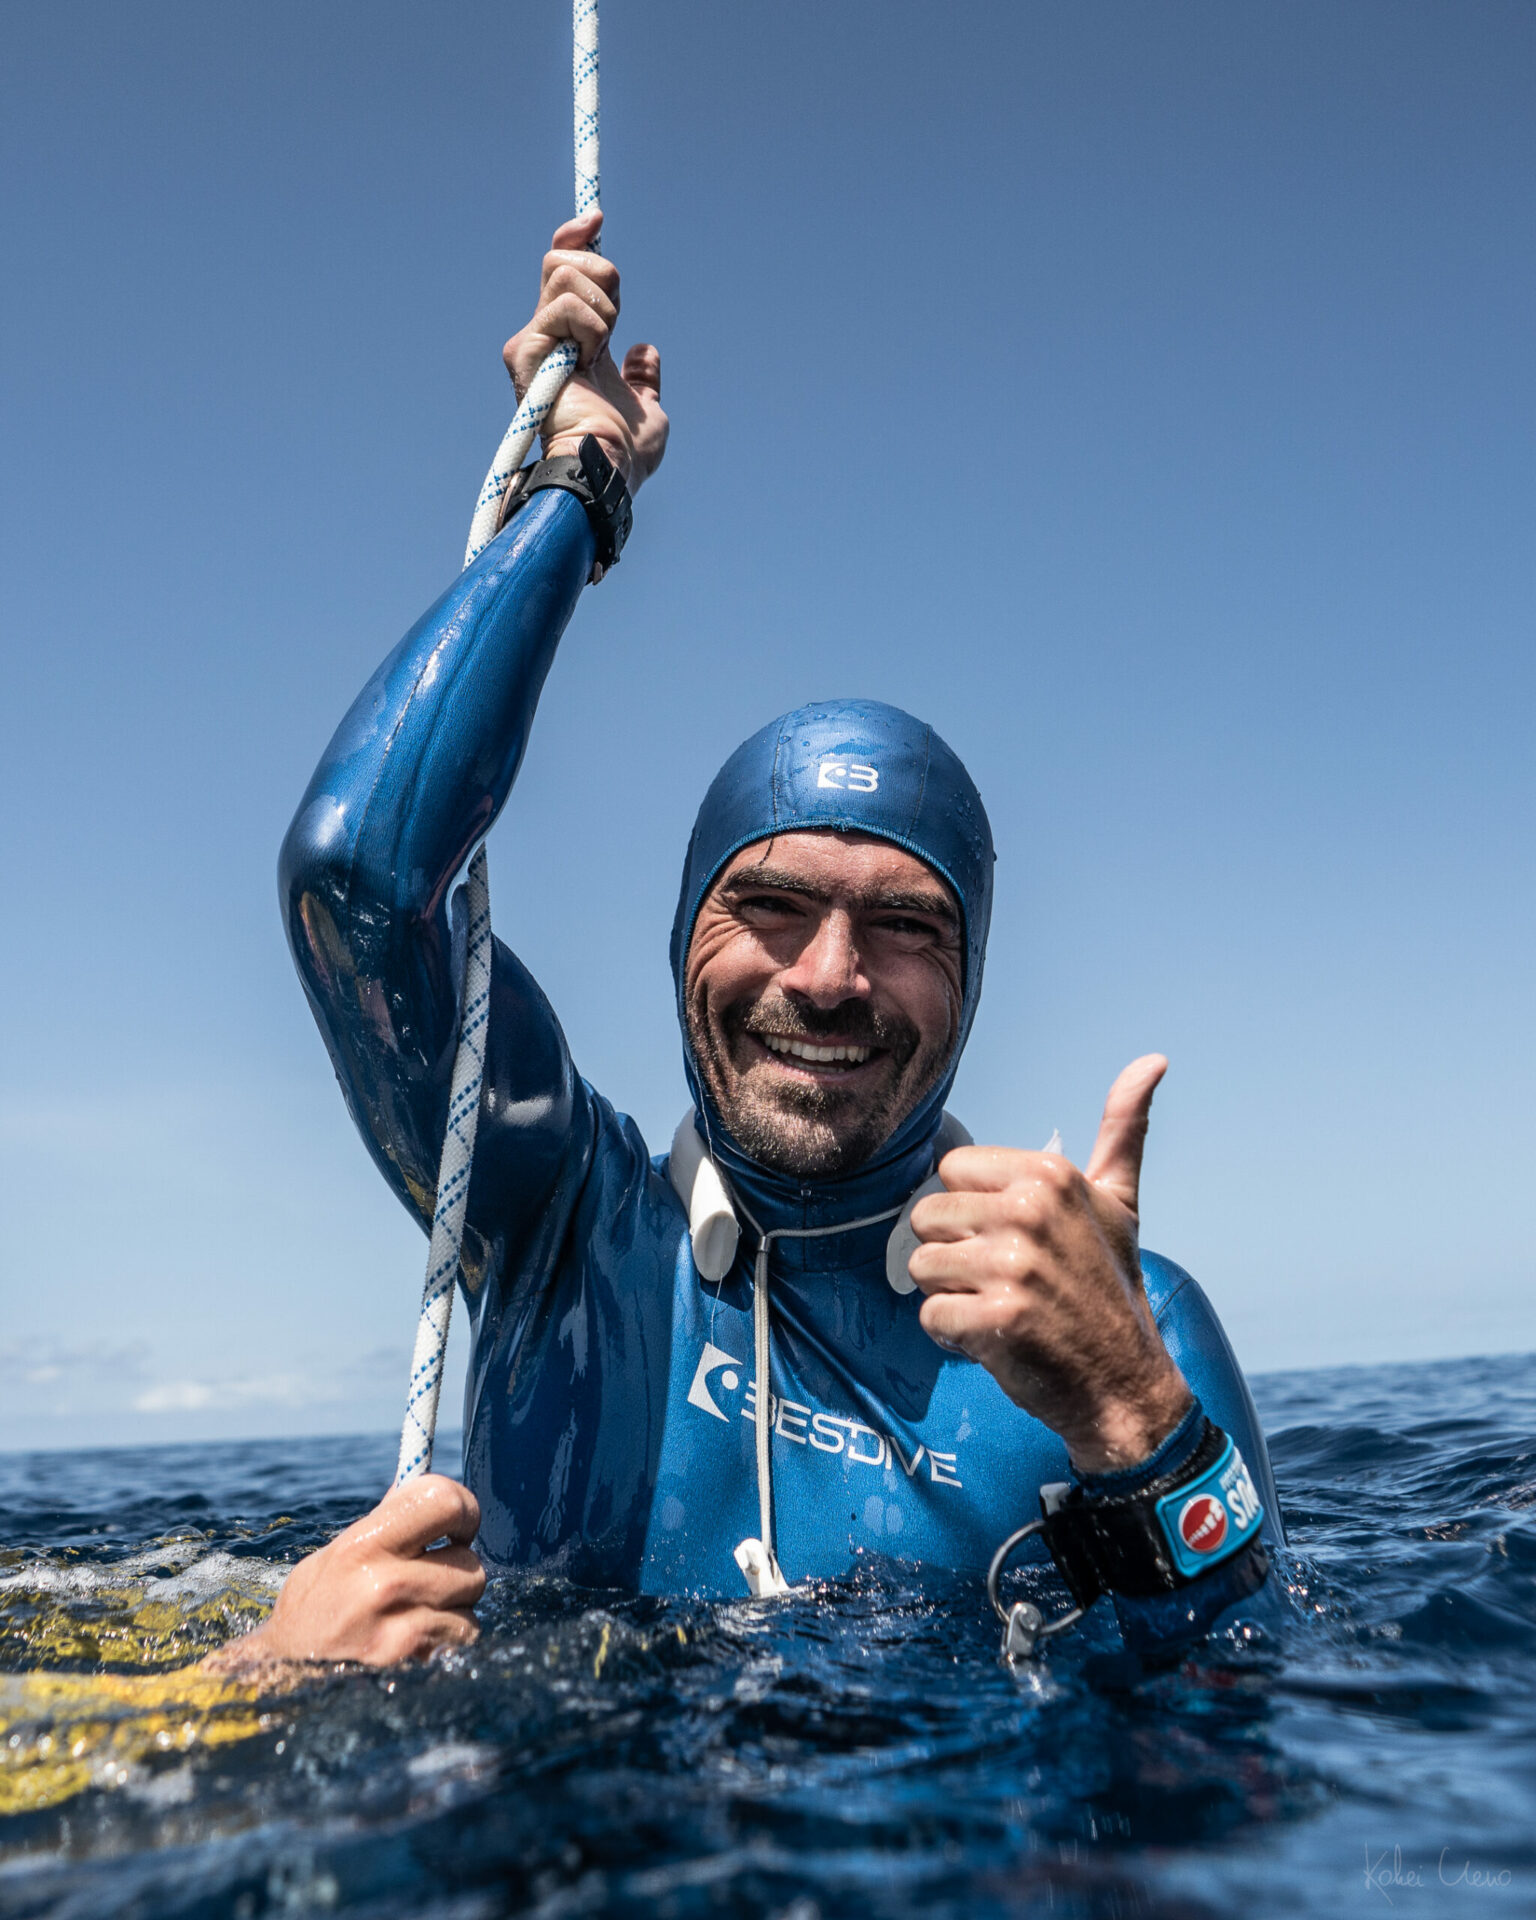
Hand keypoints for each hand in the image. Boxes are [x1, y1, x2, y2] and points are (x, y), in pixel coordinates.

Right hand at [204, 1475, 484, 1672]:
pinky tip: (420, 1636)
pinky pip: (463, 1632)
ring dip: (456, 1602)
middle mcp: (381, 1582)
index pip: (443, 1500)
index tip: (456, 1525)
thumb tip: (424, 1484)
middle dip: (462, 1563)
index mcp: (362, 1543)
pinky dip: (451, 1634)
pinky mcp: (408, 1660)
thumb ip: (383, 1523)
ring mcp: (396, 1626)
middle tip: (439, 1570)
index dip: (463, 1508)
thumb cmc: (314, 1607)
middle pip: (470, 1558)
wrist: (284, 1676)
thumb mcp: (335, 1556)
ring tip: (420, 1607)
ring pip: (471, 1597)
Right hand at [502, 211, 667, 492]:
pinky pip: (565, 307)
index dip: (577, 237)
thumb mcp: (648, 407)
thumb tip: (646, 353)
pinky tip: (588, 362)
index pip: (563, 269)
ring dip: (603, 310)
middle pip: (562, 261)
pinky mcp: (525, 351)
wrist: (612, 469)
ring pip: (565, 276)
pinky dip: (591, 329)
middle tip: (615, 321)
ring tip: (600, 353)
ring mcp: (532, 343)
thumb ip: (643, 378)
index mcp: (570, 342)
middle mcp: (544, 336)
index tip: (597, 219)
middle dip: (603, 277)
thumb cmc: (628, 453)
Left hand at [908, 1055, 1192, 1474]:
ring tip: (1001, 1308)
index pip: (951, 1171)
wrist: (1126, 1384)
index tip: (1015, 1240)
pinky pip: (930, 1317)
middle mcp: (1029, 1211)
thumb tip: (1153, 1059)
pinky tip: (997, 1340)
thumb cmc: (1111, 1287)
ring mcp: (1013, 1266)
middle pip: (927, 1217)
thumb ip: (1123, 1128)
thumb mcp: (1121, 1201)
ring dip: (951, 1296)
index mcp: (1049, 1175)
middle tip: (1007, 1281)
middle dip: (955, 1254)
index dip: (973, 1212)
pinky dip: (954, 1337)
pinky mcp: (996, 1319)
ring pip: (920, 1267)